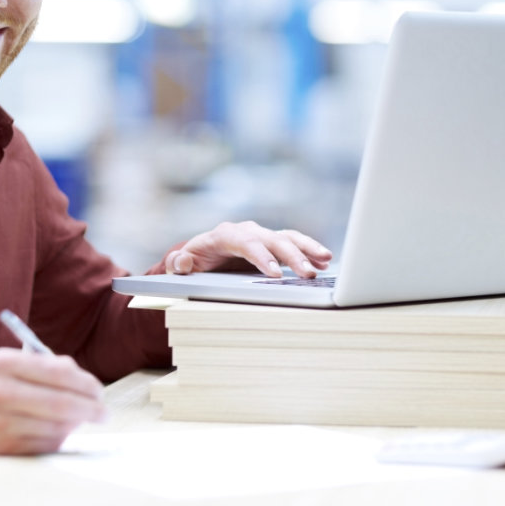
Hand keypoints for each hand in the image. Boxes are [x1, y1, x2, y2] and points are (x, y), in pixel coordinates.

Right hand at [0, 348, 106, 457]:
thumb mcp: (6, 362)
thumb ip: (43, 365)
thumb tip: (81, 378)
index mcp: (1, 363)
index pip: (58, 373)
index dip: (86, 384)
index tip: (99, 391)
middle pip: (60, 404)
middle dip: (90, 409)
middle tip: (103, 413)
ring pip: (55, 428)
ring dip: (74, 426)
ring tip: (78, 420)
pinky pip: (42, 447)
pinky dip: (57, 440)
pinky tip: (57, 432)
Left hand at [164, 221, 332, 278]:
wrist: (205, 255)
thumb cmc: (195, 260)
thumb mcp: (183, 265)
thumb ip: (179, 264)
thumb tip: (183, 261)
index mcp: (225, 234)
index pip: (246, 243)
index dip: (261, 257)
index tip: (274, 274)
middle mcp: (247, 231)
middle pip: (272, 240)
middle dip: (291, 256)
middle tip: (307, 274)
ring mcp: (262, 236)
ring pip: (287, 238)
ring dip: (307, 249)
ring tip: (325, 260)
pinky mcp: (273, 244)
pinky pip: (294, 243)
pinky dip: (309, 251)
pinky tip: (324, 262)